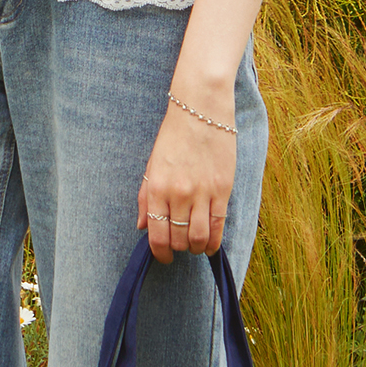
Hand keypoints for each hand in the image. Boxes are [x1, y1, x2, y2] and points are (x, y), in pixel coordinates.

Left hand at [137, 96, 235, 262]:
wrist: (201, 109)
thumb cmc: (174, 137)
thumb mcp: (152, 166)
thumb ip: (146, 198)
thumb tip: (142, 227)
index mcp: (157, 188)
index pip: (157, 235)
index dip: (159, 253)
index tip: (163, 257)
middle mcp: (179, 193)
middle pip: (178, 239)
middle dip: (178, 249)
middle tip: (180, 247)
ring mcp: (202, 192)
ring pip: (199, 237)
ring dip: (196, 248)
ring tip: (195, 245)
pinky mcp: (223, 189)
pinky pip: (219, 226)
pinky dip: (215, 242)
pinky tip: (211, 245)